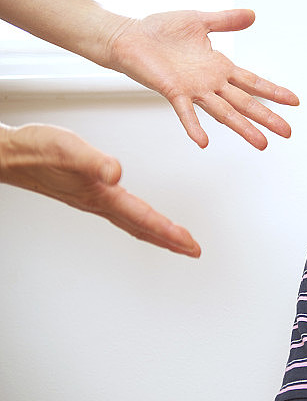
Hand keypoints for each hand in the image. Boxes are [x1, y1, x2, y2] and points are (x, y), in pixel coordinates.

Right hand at [0, 124, 200, 256]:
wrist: (9, 155)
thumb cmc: (37, 150)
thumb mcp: (69, 149)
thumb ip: (94, 162)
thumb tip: (116, 173)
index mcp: (103, 196)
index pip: (145, 218)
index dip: (170, 232)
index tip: (191, 244)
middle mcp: (100, 204)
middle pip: (143, 229)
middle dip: (170, 241)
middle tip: (194, 251)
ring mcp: (94, 202)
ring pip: (133, 223)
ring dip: (157, 233)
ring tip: (176, 240)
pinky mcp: (88, 194)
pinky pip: (122, 214)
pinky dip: (139, 220)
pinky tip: (140, 217)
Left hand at [105, 9, 298, 149]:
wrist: (128, 36)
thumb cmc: (160, 30)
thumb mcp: (199, 20)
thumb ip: (226, 20)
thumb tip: (252, 15)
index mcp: (218, 66)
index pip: (252, 82)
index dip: (273, 91)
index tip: (294, 101)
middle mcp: (210, 82)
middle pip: (245, 103)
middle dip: (267, 117)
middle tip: (287, 132)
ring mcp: (193, 89)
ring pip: (224, 112)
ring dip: (243, 128)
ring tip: (262, 143)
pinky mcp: (173, 91)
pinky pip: (185, 112)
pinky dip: (194, 127)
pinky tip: (203, 142)